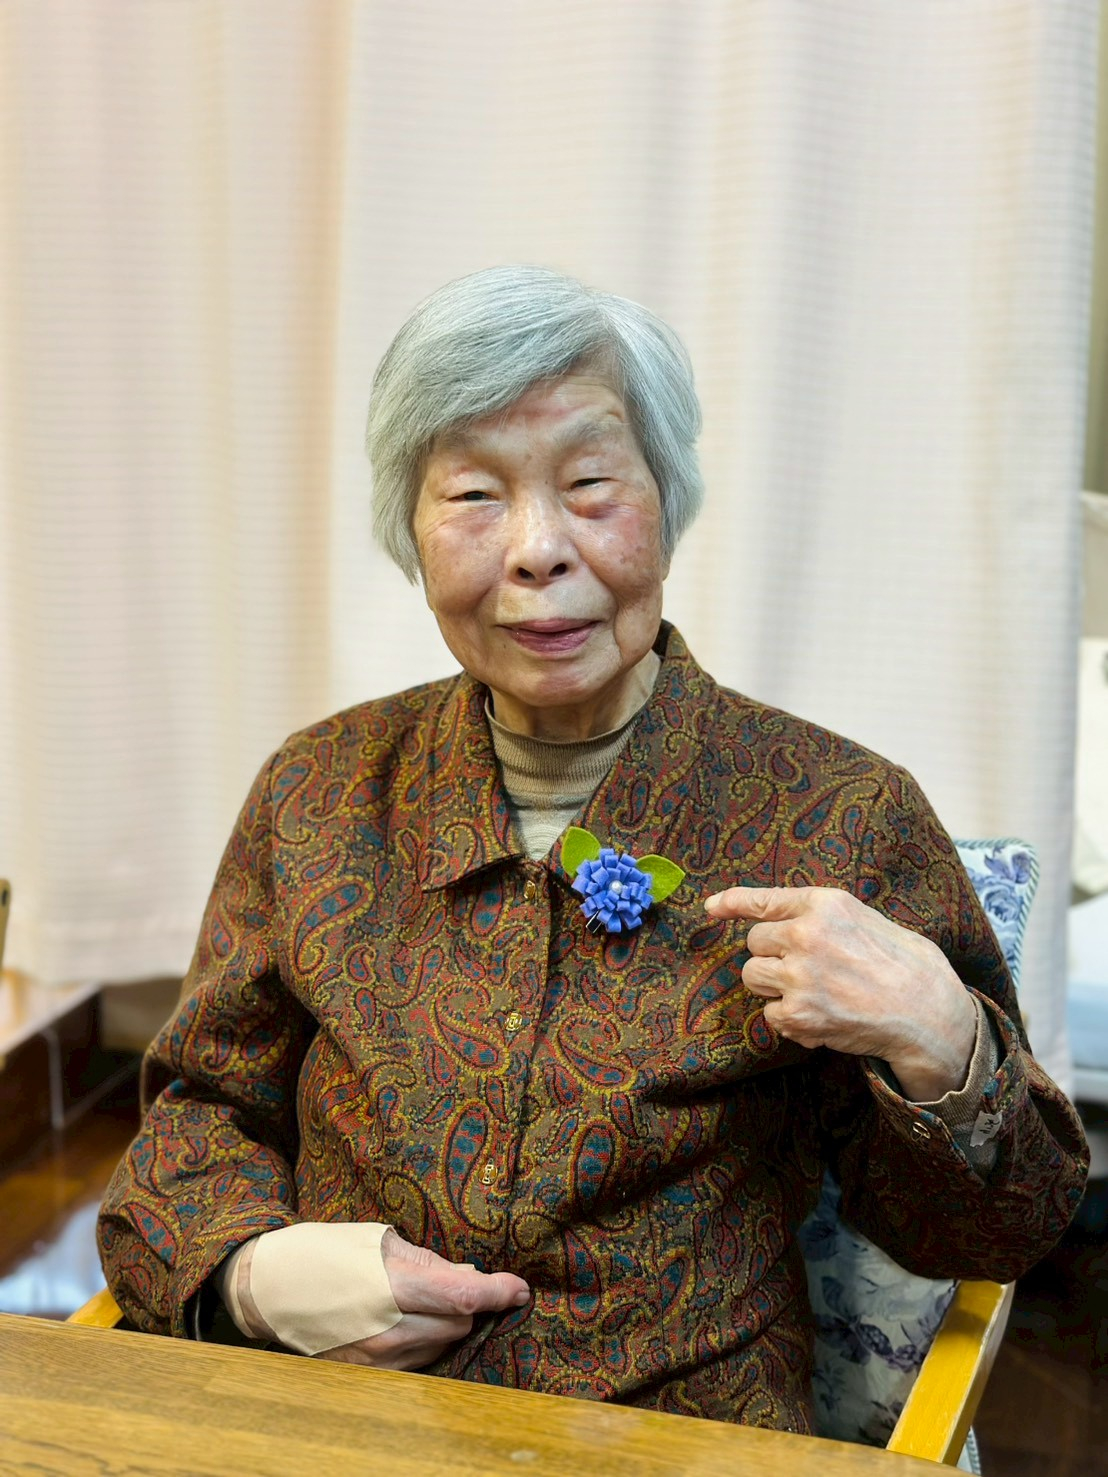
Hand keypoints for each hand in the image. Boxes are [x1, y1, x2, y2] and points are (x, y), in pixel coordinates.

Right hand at [315, 1227, 529, 1370]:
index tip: (520, 1289)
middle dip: (464, 1304)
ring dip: (443, 1324)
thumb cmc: (322, 1253)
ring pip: (441, 1345)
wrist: (268, 1289)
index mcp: (393, 1288)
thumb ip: (429, 1262)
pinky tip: (402, 1323)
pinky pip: (417, 1362)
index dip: (498, 1293)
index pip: (463, 1298)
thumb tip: (468, 1279)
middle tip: (447, 1283)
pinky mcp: (368, 1378)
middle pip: (458, 1323)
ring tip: (414, 1301)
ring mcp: (378, 1361)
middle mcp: (390, 1332)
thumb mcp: (378, 1241)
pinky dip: (422, 1342)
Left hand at [703, 884, 976, 1100]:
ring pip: (753, 977)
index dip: (731, 903)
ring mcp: (798, 975)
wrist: (928, 1014)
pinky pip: (769, 1014)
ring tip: (814, 993)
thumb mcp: (865, 919)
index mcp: (824, 904)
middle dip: (772, 956)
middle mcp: (805, 934)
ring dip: (774, 987)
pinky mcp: (797, 1014)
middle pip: (754, 943)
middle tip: (806, 969)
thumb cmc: (904, 964)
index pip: (763, 900)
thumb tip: (781, 922)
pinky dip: (789, 1020)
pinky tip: (822, 1017)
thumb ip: (822, 916)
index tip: (710, 908)